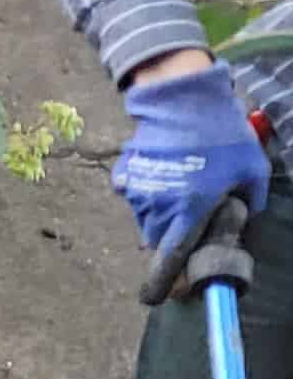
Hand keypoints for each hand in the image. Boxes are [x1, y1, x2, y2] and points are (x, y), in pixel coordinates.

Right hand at [115, 60, 268, 254]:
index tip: (172, 276)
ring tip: (175, 194)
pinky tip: (160, 176)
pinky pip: (132, 195)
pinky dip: (143, 193)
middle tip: (185, 221)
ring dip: (156, 215)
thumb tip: (245, 214)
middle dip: (167, 237)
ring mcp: (137, 191)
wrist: (186, 102)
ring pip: (143, 217)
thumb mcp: (253, 170)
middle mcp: (158, 207)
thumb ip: (252, 201)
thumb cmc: (223, 138)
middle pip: (154, 238)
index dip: (171, 268)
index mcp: (189, 212)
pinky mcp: (125, 174)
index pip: (172, 254)